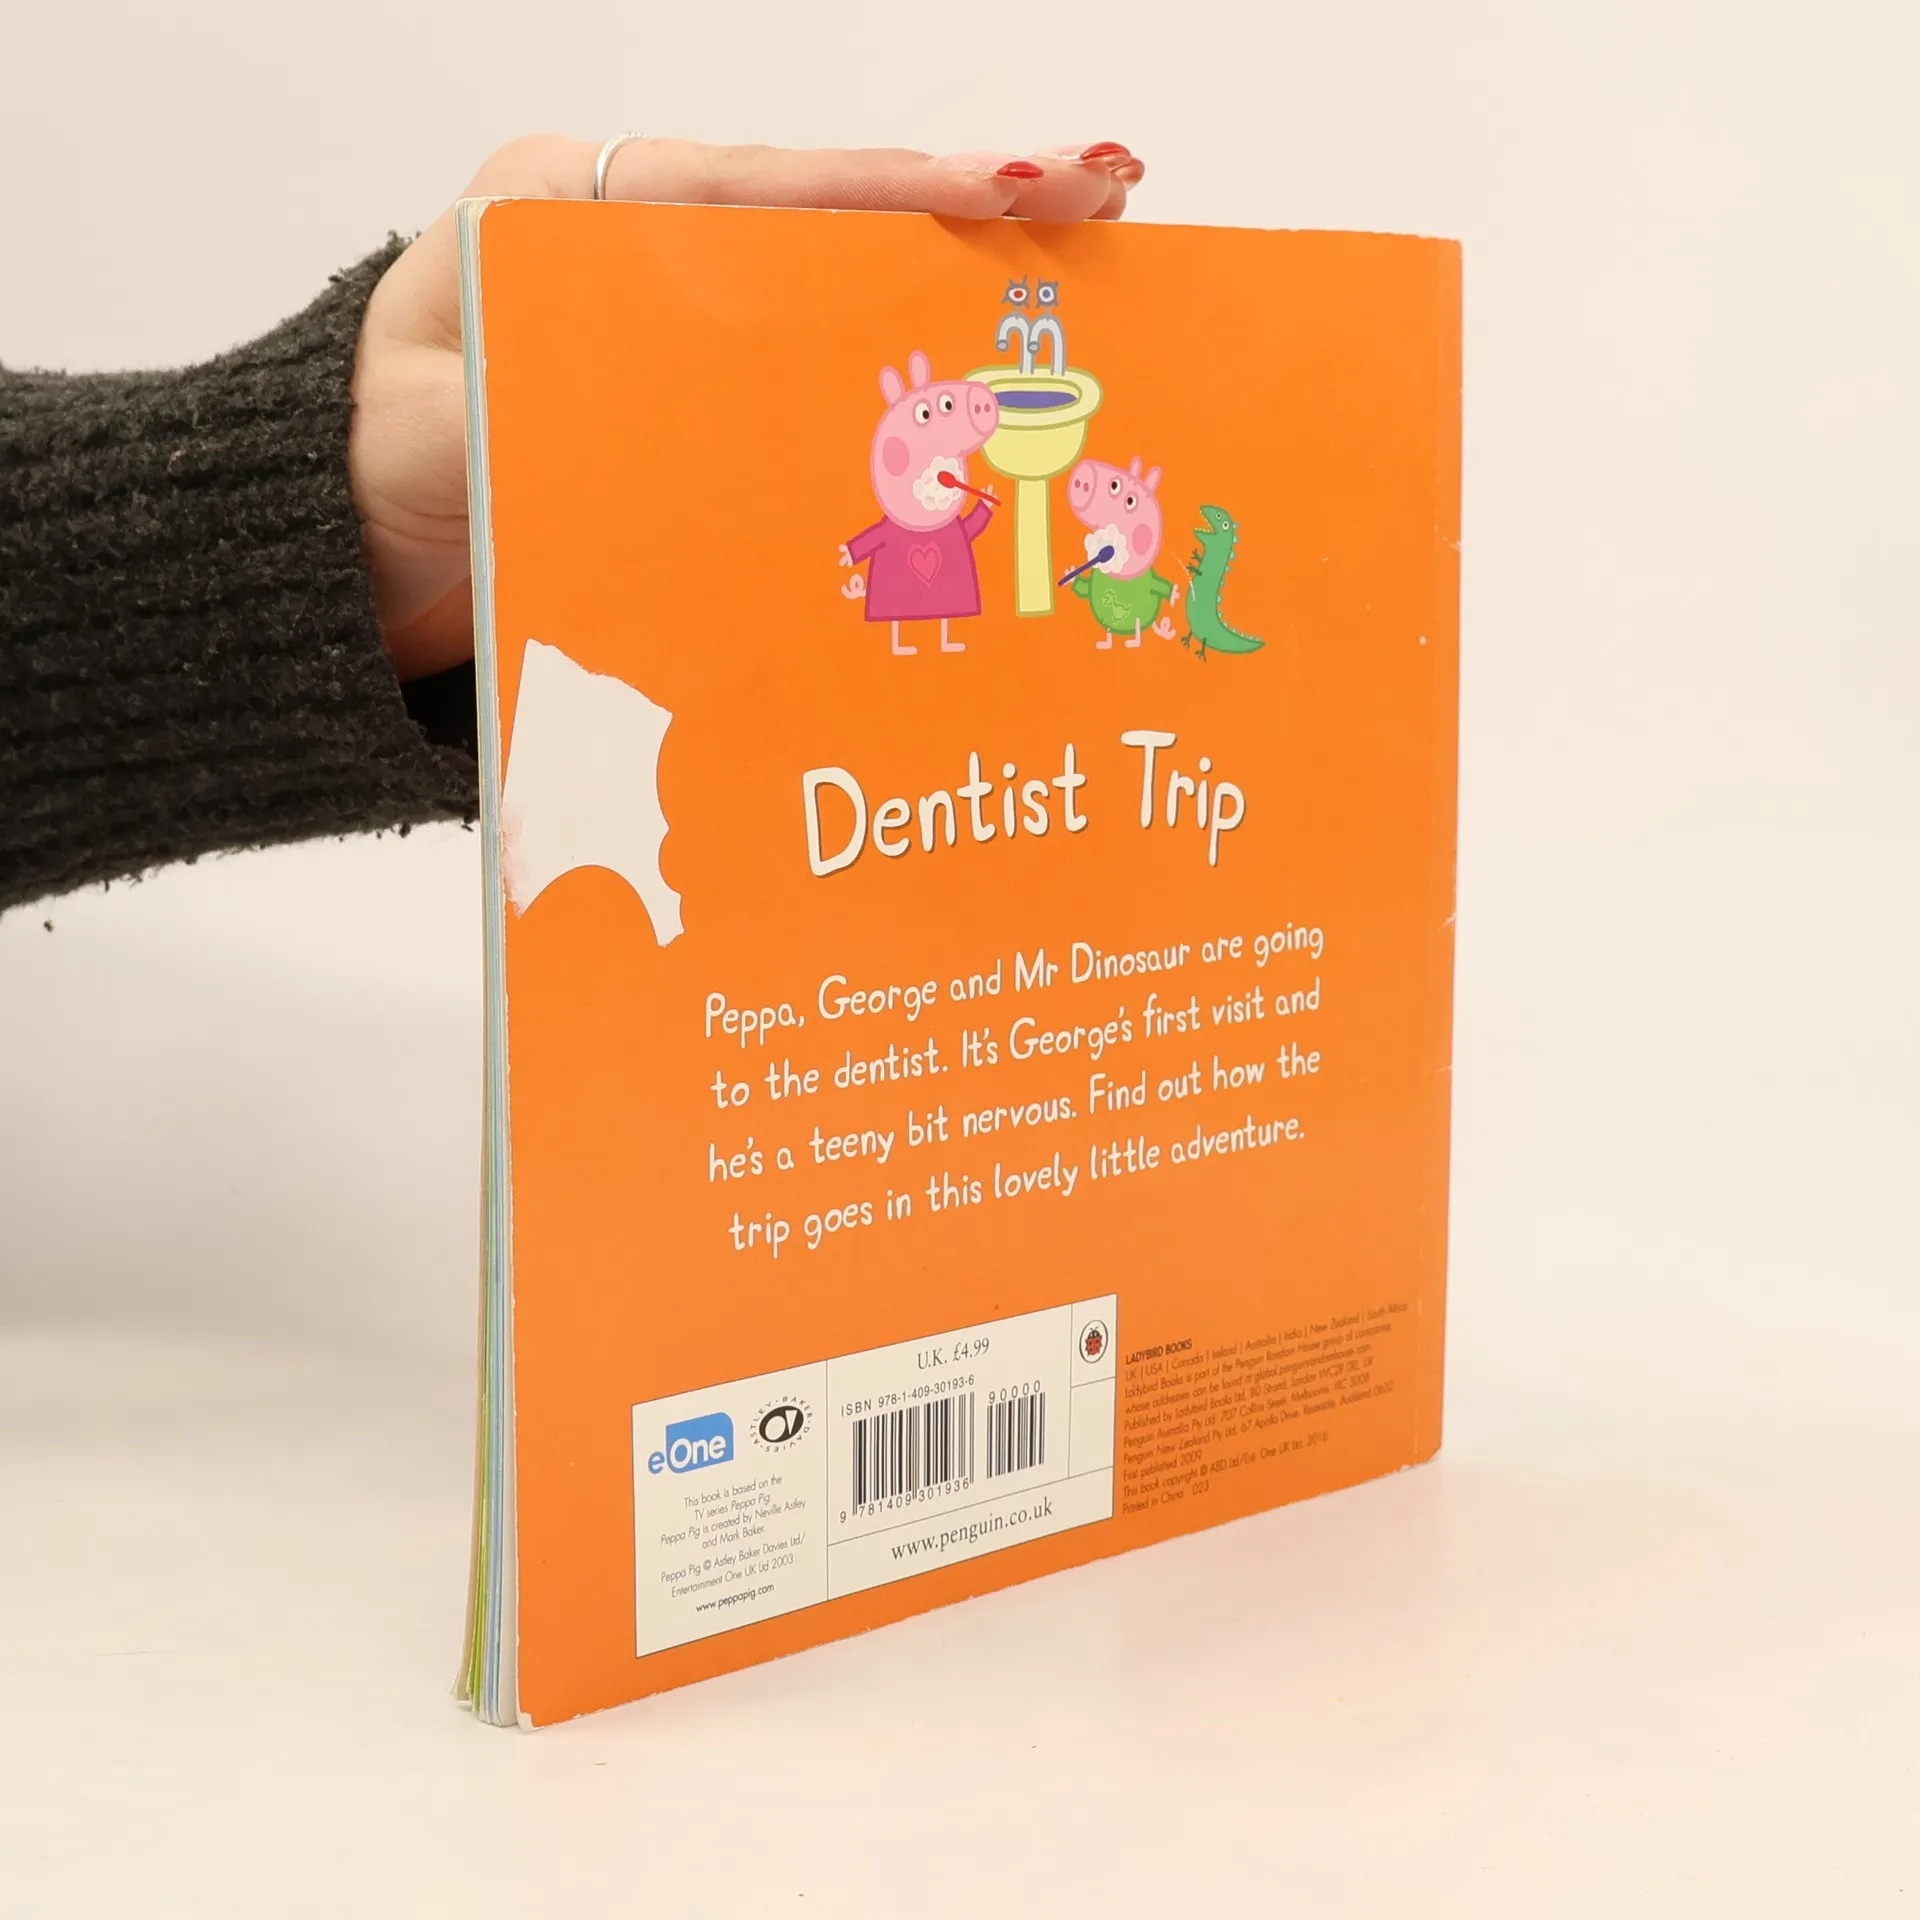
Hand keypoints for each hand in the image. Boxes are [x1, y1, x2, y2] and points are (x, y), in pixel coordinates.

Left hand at [350, 135, 1144, 680]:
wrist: (329, 562)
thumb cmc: (358, 476)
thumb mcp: (426, 424)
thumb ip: (517, 404)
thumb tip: (646, 409)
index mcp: (572, 216)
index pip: (762, 190)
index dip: (895, 195)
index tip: (1015, 191)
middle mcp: (638, 260)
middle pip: (826, 230)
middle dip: (966, 220)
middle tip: (1104, 204)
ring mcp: (677, 344)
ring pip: (834, 308)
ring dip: (951, 308)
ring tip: (1076, 295)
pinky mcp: (694, 424)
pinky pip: (807, 399)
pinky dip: (893, 403)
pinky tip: (977, 419)